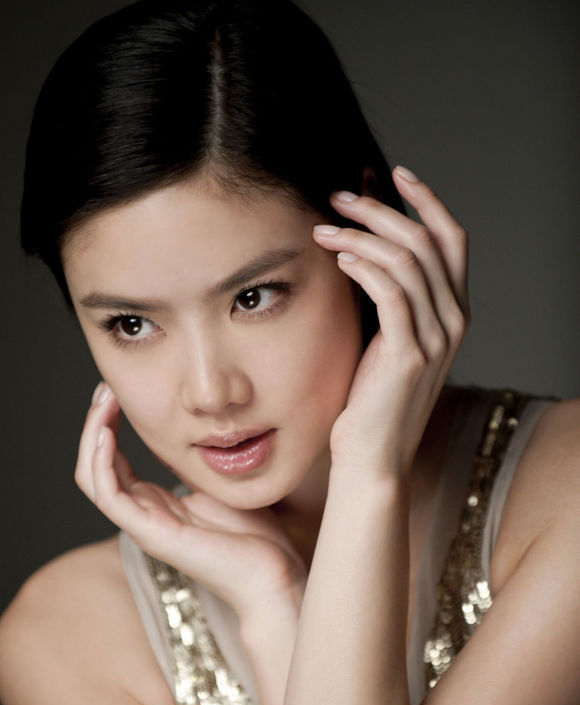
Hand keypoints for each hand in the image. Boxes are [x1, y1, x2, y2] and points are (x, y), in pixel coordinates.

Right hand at [74, 385, 306, 617]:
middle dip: (95, 424)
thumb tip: (191, 431)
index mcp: (158, 505)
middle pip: (95, 467)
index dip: (108, 425)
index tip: (116, 391)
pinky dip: (100, 463)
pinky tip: (106, 434)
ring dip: (92, 436)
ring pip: (93, 479)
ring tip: (102, 402)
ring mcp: (144, 526)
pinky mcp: (151, 534)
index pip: (113, 462)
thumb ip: (199, 463)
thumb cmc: (257, 540)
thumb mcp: (223, 485)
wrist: (273, 578)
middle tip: (104, 389)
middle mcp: (144, 515)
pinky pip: (109, 496)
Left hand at [313, 166, 469, 480]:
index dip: (426, 200)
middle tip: (339, 196)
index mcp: (453, 312)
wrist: (372, 458)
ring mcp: (435, 338)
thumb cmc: (369, 401)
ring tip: (324, 227)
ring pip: (408, 258)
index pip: (451, 238)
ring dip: (362, 233)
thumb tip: (357, 246)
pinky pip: (391, 291)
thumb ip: (386, 298)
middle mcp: (453, 320)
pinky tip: (337, 257)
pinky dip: (364, 265)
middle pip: (427, 239)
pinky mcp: (409, 354)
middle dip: (382, 208)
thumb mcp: (384, 340)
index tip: (393, 174)